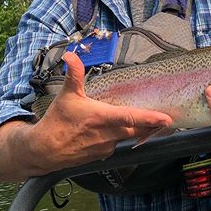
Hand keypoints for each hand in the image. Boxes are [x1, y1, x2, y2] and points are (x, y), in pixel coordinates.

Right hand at [0, 51, 171, 180]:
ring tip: (147, 122)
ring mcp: (107, 147)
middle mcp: (108, 135)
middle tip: (167, 119)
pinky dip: (121, 137)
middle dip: (152, 125)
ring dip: (137, 130)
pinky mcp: (103, 155)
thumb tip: (70, 55)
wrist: (43, 150)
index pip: (131, 118)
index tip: (167, 118)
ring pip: (129, 137)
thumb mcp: (67, 96)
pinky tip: (116, 131)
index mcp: (102, 118)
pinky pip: (118, 144)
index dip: (150, 119)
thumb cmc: (57, 121)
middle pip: (138, 130)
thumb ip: (74, 75)